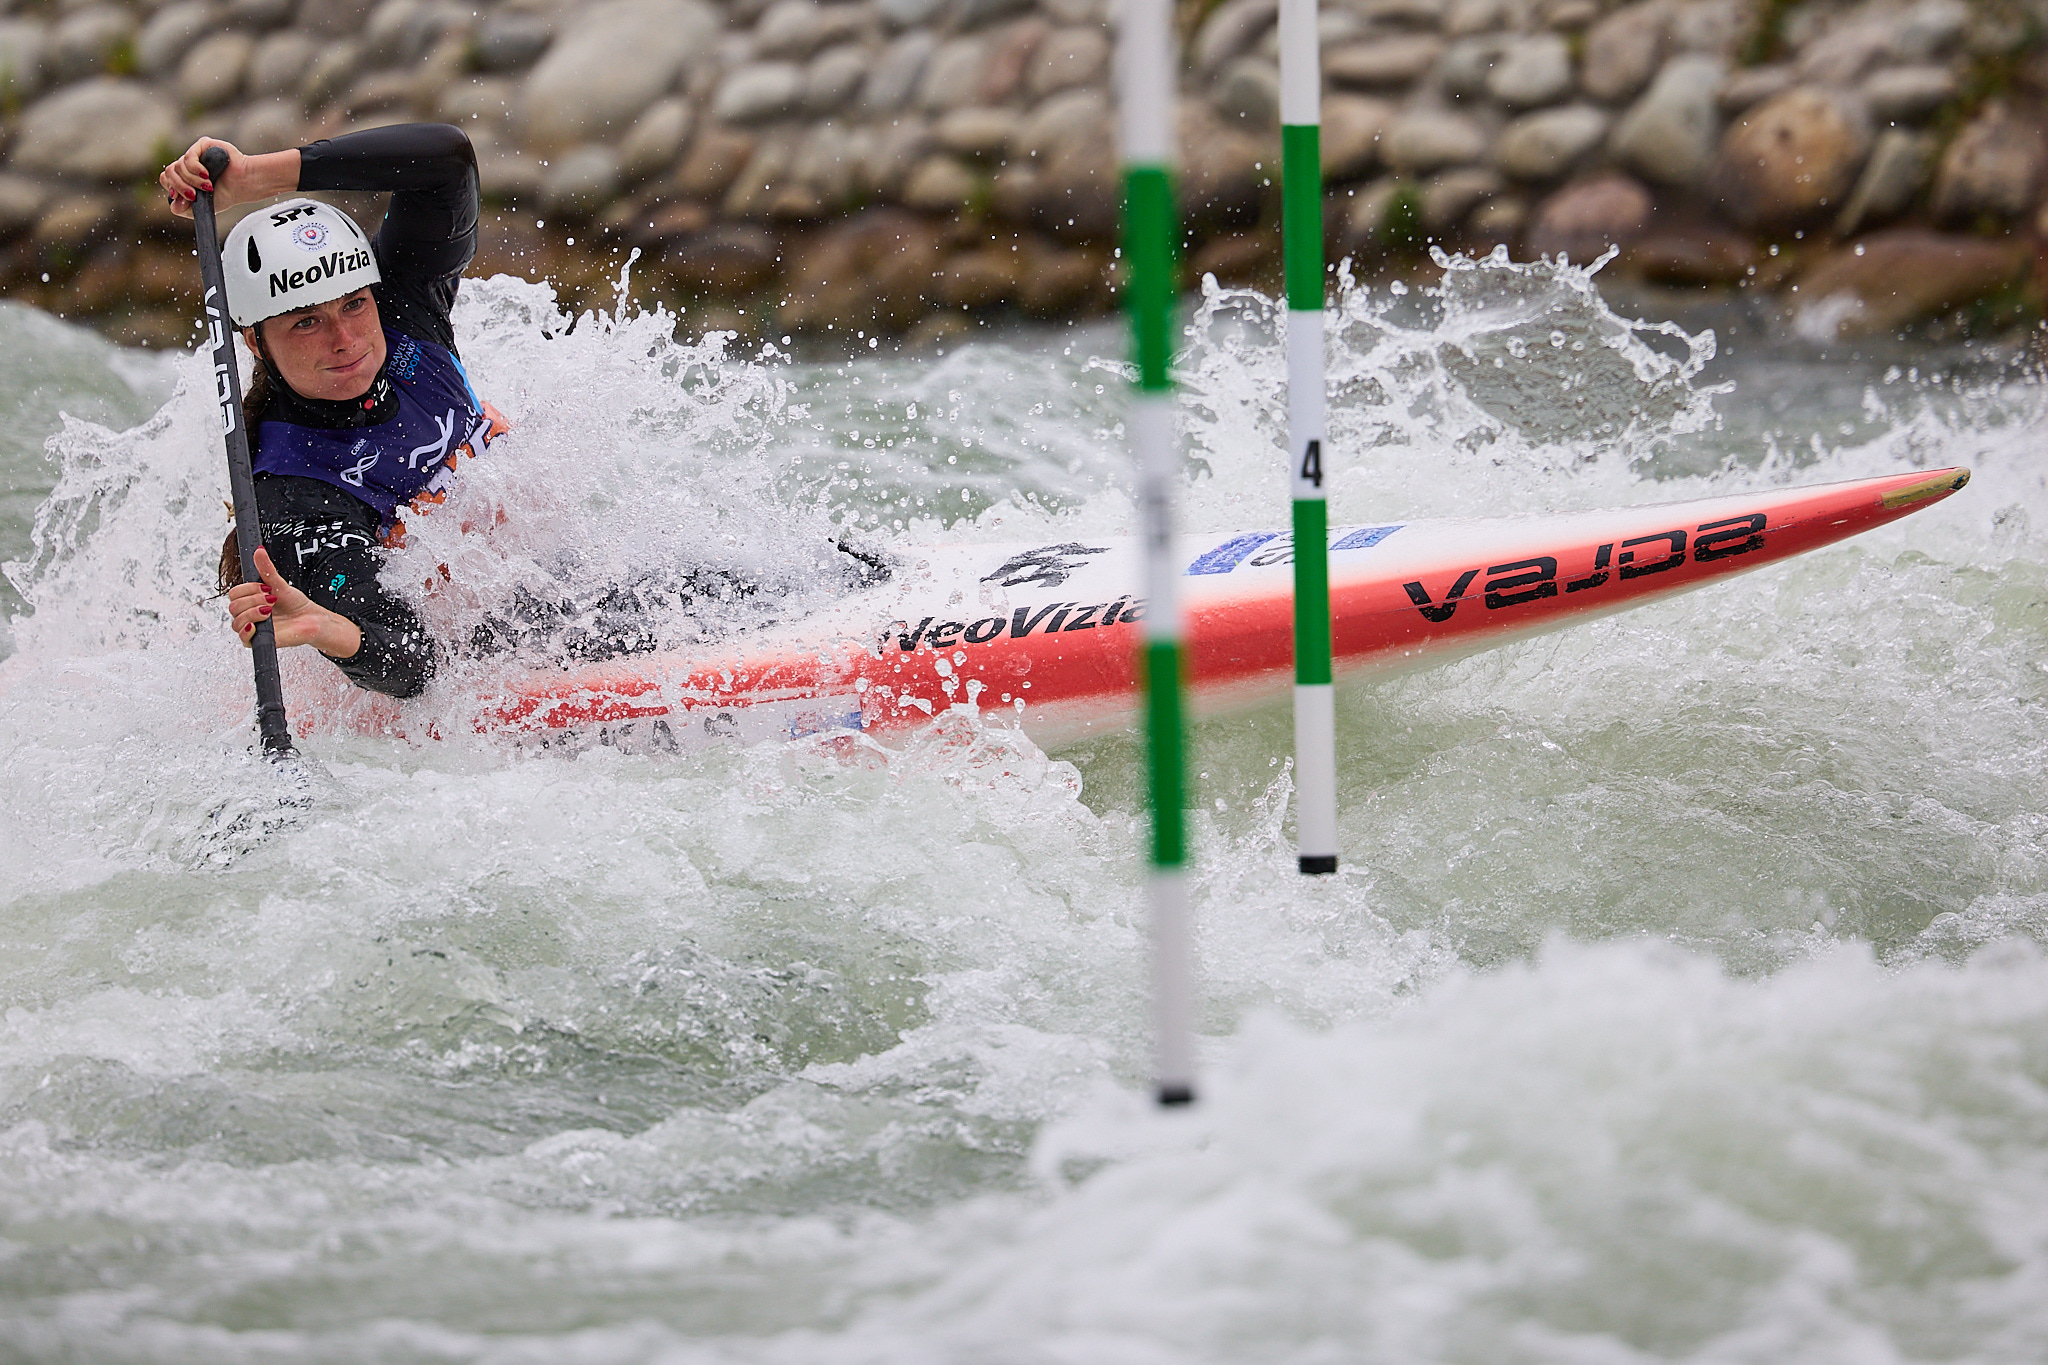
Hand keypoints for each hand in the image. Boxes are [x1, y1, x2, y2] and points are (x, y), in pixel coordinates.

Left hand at [159, 138, 300, 218]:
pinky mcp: (202, 145)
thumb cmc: (226, 194)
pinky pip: (188, 157)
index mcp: (185, 176)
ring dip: (192, 181)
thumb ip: (183, 209)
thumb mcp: (201, 208)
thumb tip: (174, 203)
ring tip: (208, 186)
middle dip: (181, 187)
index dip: (173, 188)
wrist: (243, 186)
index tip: (187, 198)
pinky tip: (207, 175)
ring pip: (177, 167)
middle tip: (194, 195)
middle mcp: (187, 164)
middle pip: (169, 173)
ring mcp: (194, 154)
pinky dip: (195, 170)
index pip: (166, 178)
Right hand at [227, 546, 361, 658]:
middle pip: (234, 606)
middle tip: (271, 599)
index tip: (266, 588)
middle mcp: (248, 614)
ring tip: (270, 610)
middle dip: (253, 600)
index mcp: (249, 601)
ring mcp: (253, 628)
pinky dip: (248, 630)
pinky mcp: (260, 641)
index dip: (248, 589)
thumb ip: (266, 569)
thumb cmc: (295, 604)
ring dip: (253, 612)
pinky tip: (257, 624)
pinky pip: (243, 639)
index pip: (234, 594)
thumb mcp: (279, 584)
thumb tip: (259, 550)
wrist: (311, 619)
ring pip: (237, 621)